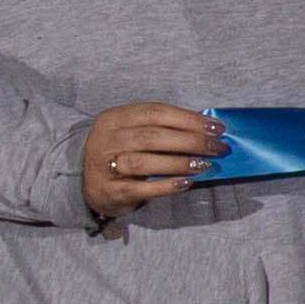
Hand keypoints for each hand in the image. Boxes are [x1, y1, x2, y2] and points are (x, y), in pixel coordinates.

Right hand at [77, 102, 226, 222]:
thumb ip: (162, 128)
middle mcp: (105, 139)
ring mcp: (103, 165)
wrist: (87, 182)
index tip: (216, 128)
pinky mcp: (108, 191)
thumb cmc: (121, 152)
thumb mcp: (133, 132)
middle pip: (152, 136)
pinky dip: (166, 185)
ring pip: (144, 161)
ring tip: (204, 164)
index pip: (155, 113)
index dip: (189, 119)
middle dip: (191, 141)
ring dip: (179, 162)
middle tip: (217, 148)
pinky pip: (140, 188)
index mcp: (114, 117)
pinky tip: (186, 182)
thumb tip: (207, 131)